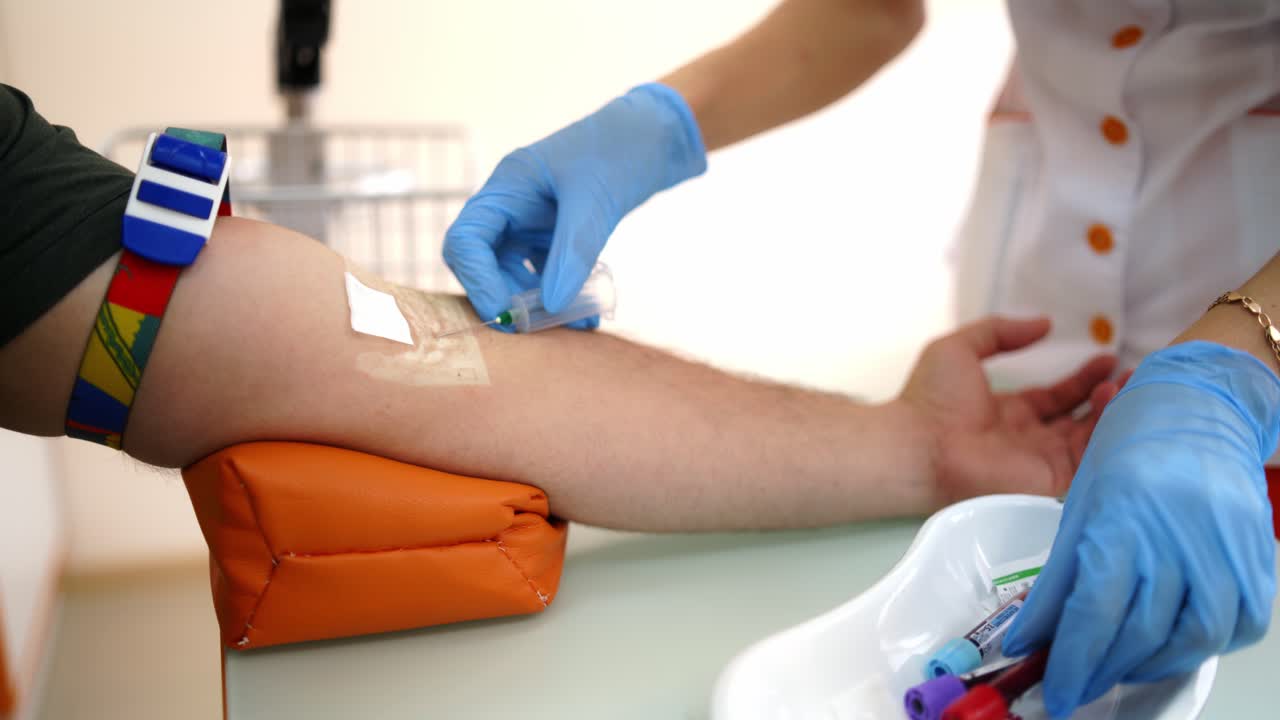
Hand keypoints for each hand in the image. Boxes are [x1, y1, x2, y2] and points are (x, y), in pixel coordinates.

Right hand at [443, 83, 705, 325]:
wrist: (658, 134)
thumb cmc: (622, 149)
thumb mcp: (596, 201)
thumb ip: (572, 253)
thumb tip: (551, 305)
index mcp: (507, 187)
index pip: (466, 241)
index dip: (477, 281)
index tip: (506, 313)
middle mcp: (511, 205)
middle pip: (485, 264)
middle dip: (507, 298)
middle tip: (538, 328)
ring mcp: (531, 220)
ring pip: (515, 274)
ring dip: (538, 303)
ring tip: (574, 324)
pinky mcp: (555, 233)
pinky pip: (546, 272)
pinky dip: (561, 295)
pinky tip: (586, 315)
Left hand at [899, 316, 1120, 506]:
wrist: (919, 445)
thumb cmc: (930, 400)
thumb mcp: (962, 348)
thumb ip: (1000, 331)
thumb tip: (1044, 323)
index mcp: (1008, 412)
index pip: (1056, 397)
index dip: (1083, 378)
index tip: (1108, 359)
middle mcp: (1027, 438)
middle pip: (1079, 419)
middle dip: (1108, 396)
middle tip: (1133, 374)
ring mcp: (1039, 461)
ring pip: (1090, 439)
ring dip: (1112, 413)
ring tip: (1127, 385)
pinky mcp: (1047, 481)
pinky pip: (1088, 462)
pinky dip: (1108, 438)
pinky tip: (1117, 407)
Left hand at [1002, 341, 1279, 717]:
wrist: (1202, 405)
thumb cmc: (1130, 446)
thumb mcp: (1079, 505)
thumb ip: (1058, 578)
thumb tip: (1031, 637)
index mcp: (1122, 519)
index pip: (1095, 611)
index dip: (1075, 662)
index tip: (1058, 691)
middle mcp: (1178, 537)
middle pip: (1142, 632)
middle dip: (1104, 671)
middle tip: (1080, 684)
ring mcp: (1224, 547)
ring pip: (1194, 638)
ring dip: (1152, 664)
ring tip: (1120, 667)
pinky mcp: (1256, 555)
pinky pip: (1240, 622)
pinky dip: (1205, 646)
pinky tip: (1173, 646)